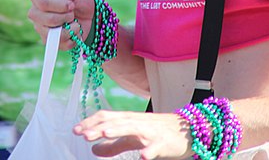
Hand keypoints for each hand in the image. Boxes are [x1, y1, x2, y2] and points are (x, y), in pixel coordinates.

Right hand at [28, 0, 93, 49]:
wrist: (86, 10)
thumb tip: (55, 19)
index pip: (43, 3)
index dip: (60, 5)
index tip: (71, 5)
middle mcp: (36, 14)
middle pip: (49, 20)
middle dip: (66, 17)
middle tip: (72, 14)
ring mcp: (41, 30)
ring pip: (55, 35)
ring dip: (71, 29)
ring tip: (75, 23)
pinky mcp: (51, 42)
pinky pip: (63, 45)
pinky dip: (74, 38)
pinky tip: (74, 30)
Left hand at [73, 110, 191, 158]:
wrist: (188, 129)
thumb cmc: (158, 132)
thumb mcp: (134, 138)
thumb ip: (115, 144)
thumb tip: (94, 149)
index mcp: (130, 120)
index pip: (108, 117)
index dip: (92, 122)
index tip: (76, 130)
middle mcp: (138, 122)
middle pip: (117, 121)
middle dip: (100, 127)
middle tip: (83, 134)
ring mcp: (151, 131)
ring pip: (134, 128)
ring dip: (119, 130)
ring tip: (105, 134)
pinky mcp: (164, 143)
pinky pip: (156, 147)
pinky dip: (149, 151)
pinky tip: (143, 157)